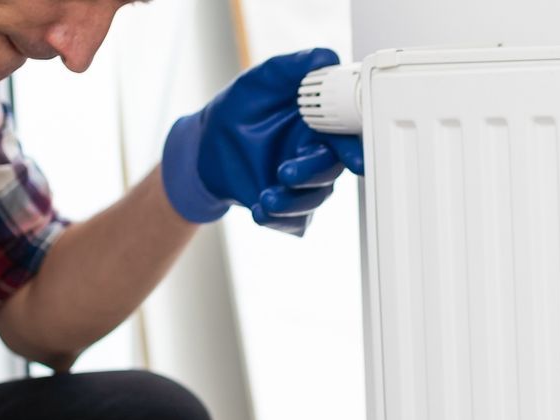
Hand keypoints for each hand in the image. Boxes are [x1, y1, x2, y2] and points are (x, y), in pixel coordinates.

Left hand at [161, 48, 364, 236]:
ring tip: (266, 196)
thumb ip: (293, 68)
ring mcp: (303, 185)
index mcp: (318, 125)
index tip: (355, 158)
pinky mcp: (287, 209)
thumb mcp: (261, 80)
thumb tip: (326, 57)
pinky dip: (278, 219)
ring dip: (291, 201)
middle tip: (287, 172)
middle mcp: (315, 156)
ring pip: (313, 199)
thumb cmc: (237, 110)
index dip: (353, 148)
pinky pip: (293, 222)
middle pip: (330, 171)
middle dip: (312, 174)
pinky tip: (260, 210)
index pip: (345, 136)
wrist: (205, 146)